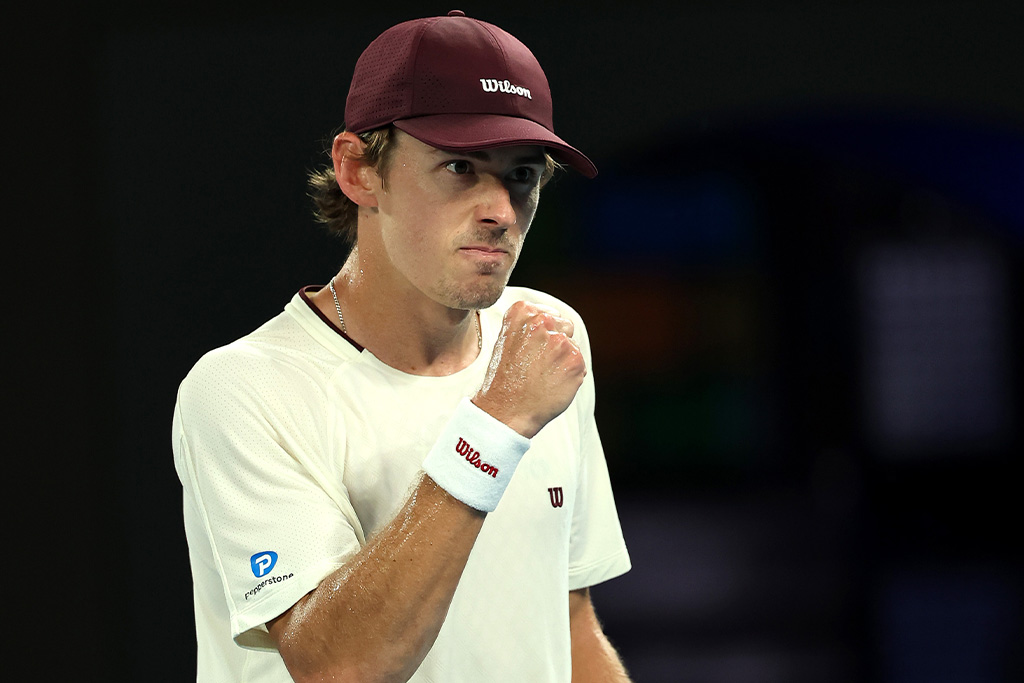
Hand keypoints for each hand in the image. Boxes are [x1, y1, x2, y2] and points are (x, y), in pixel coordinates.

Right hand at [473, 301, 586, 437]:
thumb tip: (554, 318)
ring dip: (564, 360)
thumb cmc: (506, 378)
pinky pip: (580, 364)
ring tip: (543, 376)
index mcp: (522, 311)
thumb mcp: (508, 339)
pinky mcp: (575, 360)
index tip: (530, 348)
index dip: (544, 334)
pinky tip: (553, 384)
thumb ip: (530, 324)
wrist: (506, 410)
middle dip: (557, 343)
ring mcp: (560, 341)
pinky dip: (571, 375)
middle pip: (565, 325)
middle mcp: (542, 321)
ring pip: (573, 346)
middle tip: (537, 364)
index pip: (550, 314)